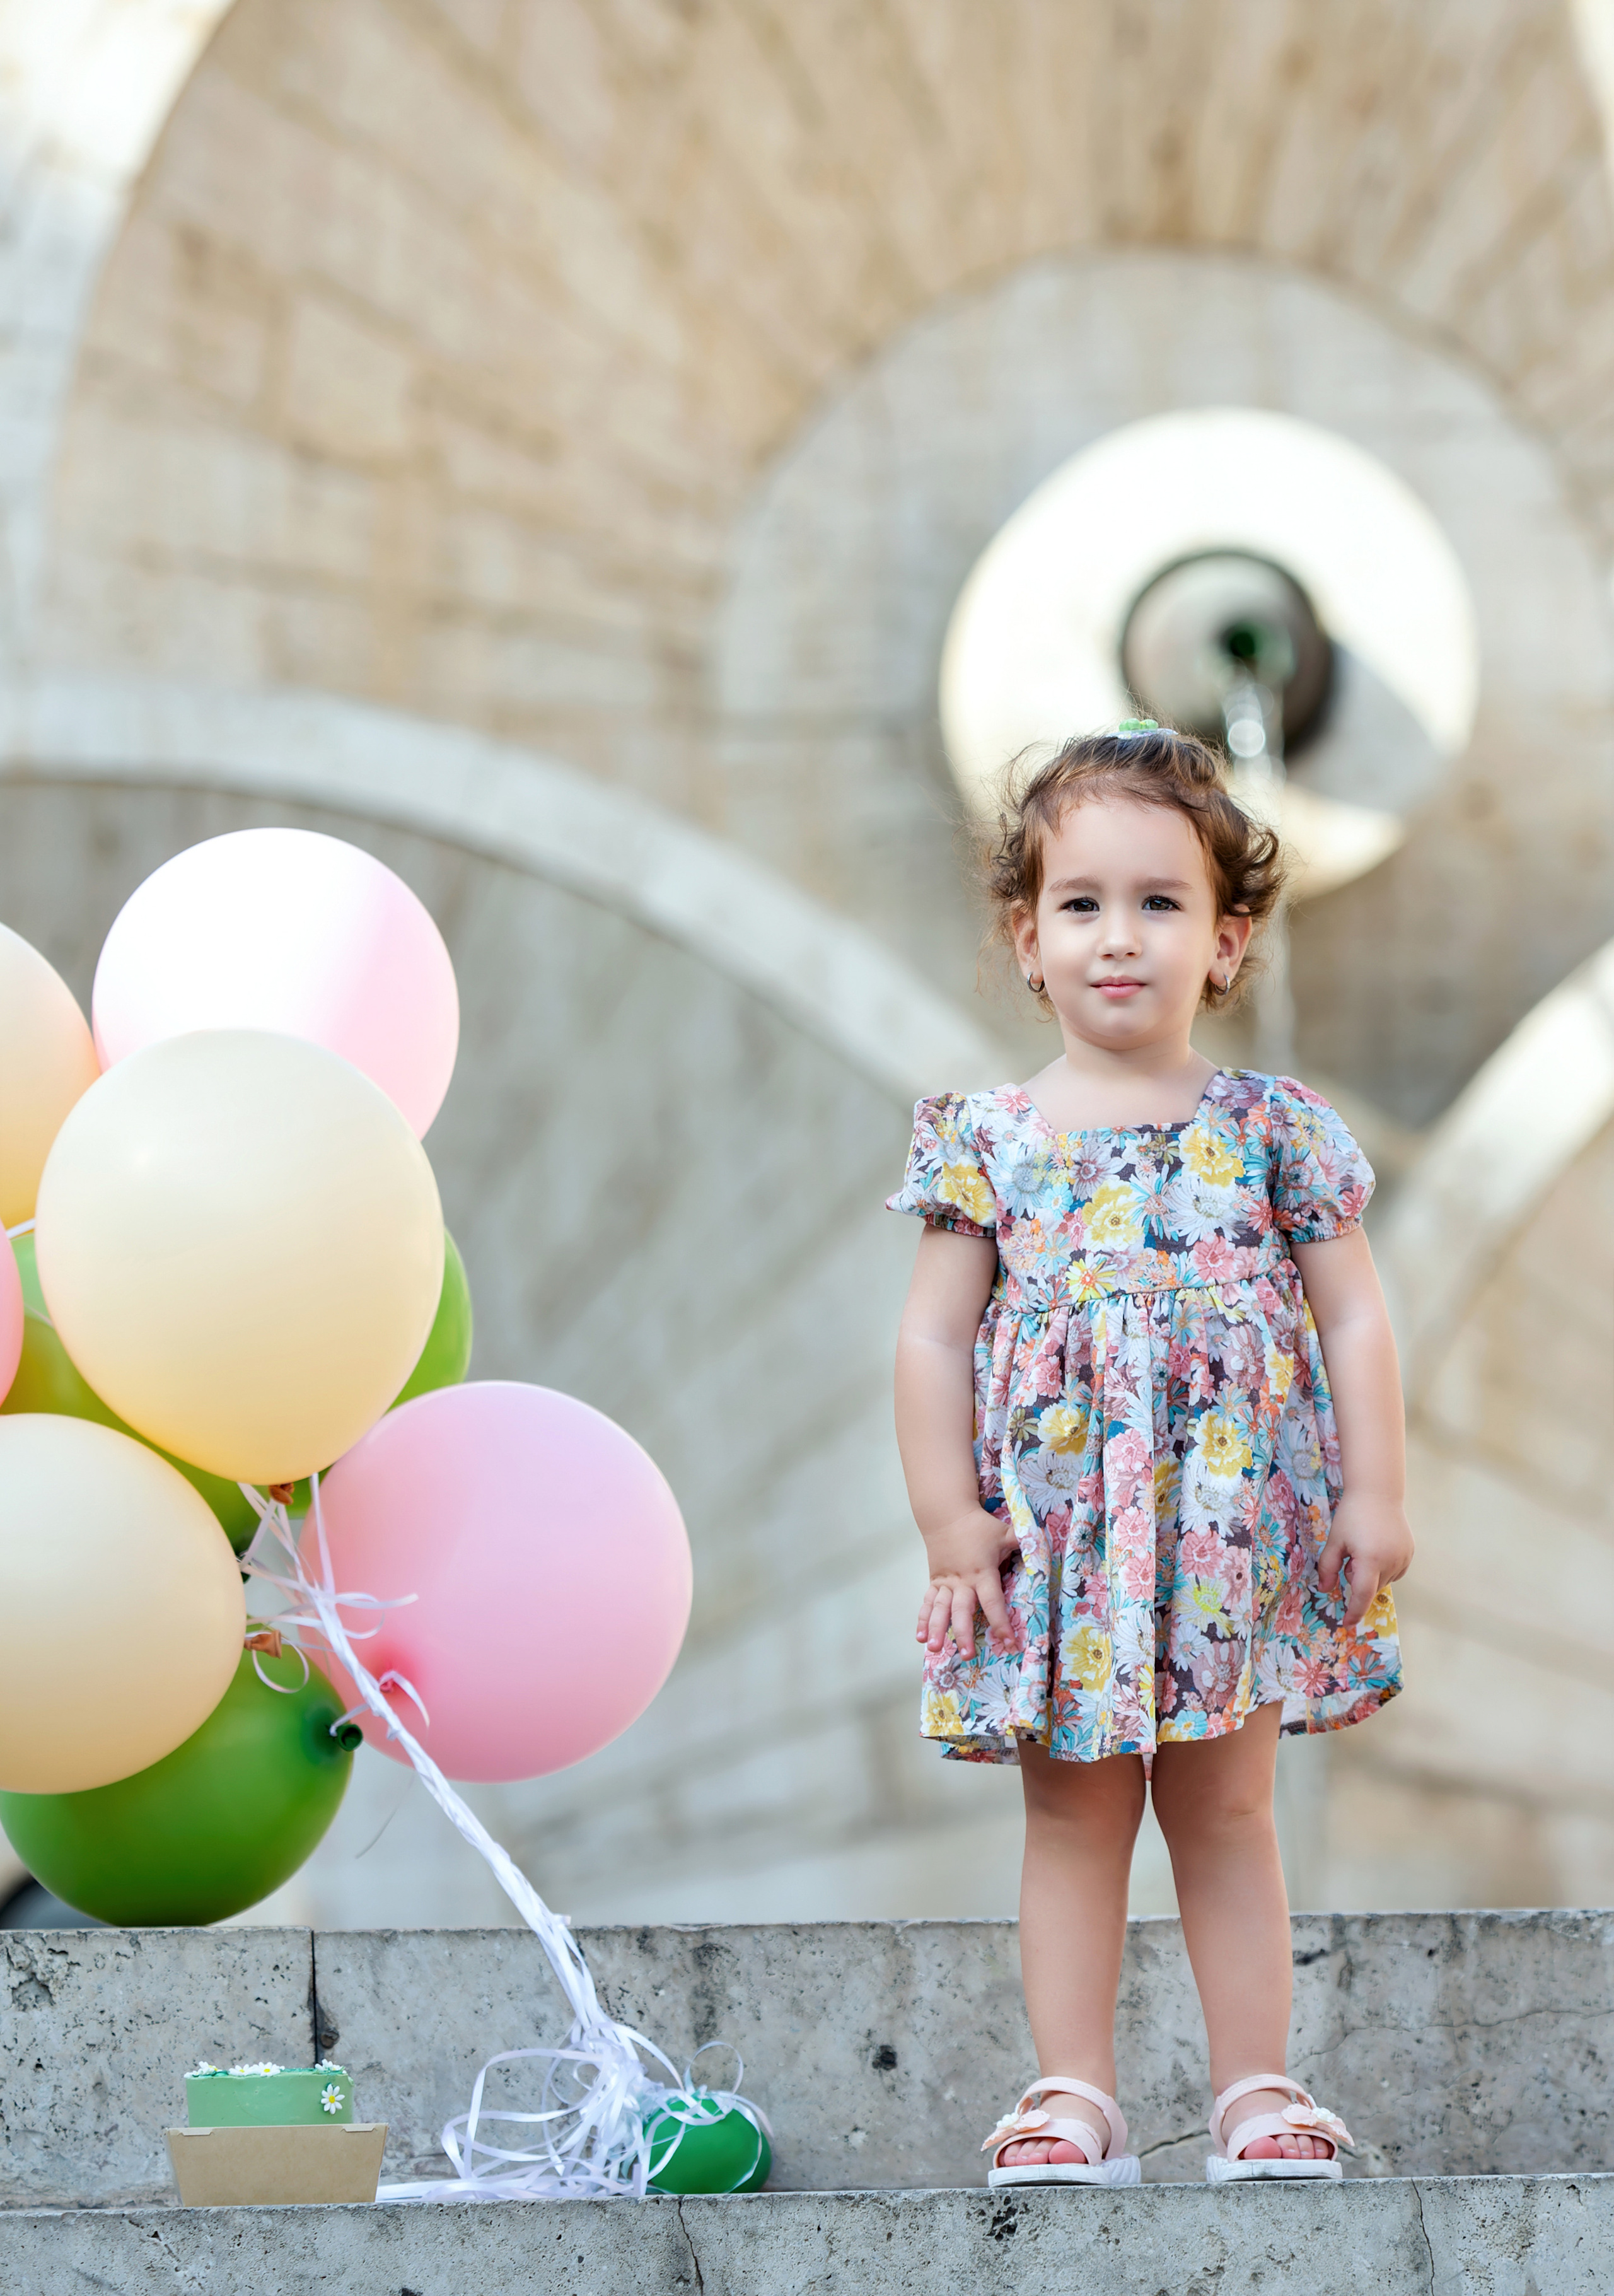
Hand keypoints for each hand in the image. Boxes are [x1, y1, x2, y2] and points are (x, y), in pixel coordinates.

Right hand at [916, 1509, 1020, 1659]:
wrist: (946, 1515)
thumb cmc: (979, 1527)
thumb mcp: (1004, 1532)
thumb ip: (1023, 1540)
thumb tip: (1045, 1540)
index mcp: (981, 1572)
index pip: (992, 1601)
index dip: (1001, 1622)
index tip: (1009, 1642)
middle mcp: (962, 1581)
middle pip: (962, 1610)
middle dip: (963, 1633)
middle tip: (967, 1655)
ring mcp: (946, 1582)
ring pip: (940, 1609)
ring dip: (937, 1629)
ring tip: (935, 1648)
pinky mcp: (935, 1582)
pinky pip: (927, 1602)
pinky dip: (922, 1619)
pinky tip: (920, 1636)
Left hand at [1318, 1491, 1412, 1628]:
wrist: (1377, 1493)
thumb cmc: (1352, 1515)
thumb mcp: (1335, 1541)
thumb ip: (1328, 1567)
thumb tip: (1324, 1590)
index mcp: (1370, 1560)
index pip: (1362, 1595)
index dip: (1354, 1611)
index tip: (1347, 1623)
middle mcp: (1391, 1562)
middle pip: (1372, 1587)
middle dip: (1358, 1581)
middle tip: (1350, 1558)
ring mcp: (1404, 1558)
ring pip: (1384, 1581)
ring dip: (1371, 1575)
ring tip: (1363, 1549)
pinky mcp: (1410, 1553)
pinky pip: (1395, 1572)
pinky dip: (1383, 1569)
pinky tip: (1376, 1549)